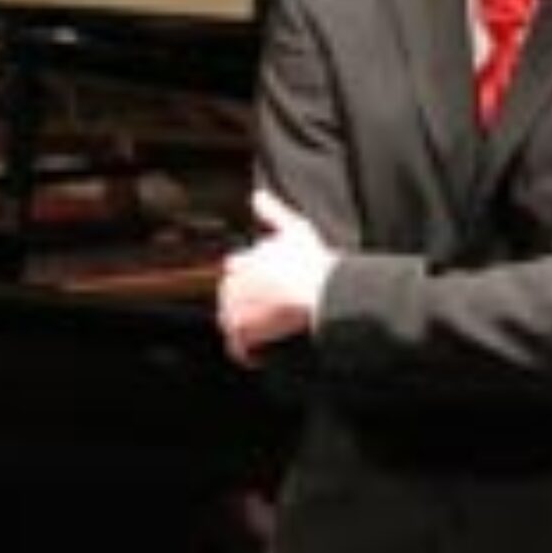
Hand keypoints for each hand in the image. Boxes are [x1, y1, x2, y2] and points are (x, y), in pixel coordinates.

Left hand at [216, 189, 335, 365]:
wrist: (322, 290)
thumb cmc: (312, 260)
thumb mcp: (294, 228)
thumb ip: (273, 212)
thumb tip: (256, 195)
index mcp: (242, 261)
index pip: (234, 270)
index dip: (249, 279)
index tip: (263, 287)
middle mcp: (233, 284)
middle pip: (230, 298)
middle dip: (244, 304)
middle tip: (265, 314)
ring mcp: (235, 308)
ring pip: (230, 322)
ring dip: (244, 329)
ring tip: (262, 335)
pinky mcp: (243, 331)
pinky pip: (237, 348)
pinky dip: (246, 354)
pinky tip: (257, 357)